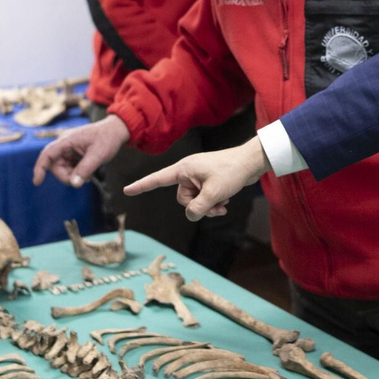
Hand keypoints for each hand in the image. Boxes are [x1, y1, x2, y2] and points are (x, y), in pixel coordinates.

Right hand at [32, 115, 130, 187]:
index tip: (37, 183)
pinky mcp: (72, 153)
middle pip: (54, 165)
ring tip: (88, 175)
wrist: (116, 130)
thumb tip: (74, 184)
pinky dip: (76, 173)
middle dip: (65, 176)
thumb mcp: (98, 155)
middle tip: (82, 181)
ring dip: (72, 175)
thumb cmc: (108, 139)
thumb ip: (85, 169)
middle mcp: (64, 144)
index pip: (47, 155)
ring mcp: (68, 149)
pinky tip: (88, 171)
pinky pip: (68, 167)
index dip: (40, 168)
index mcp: (67, 140)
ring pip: (61, 168)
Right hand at [125, 137, 270, 220]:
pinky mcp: (208, 180)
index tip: (127, 190)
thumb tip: (191, 216)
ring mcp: (198, 176)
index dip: (142, 185)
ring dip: (208, 206)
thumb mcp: (214, 194)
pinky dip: (213, 202)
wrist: (251, 162)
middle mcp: (188, 171)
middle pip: (182, 198)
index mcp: (184, 169)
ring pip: (195, 200)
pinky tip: (225, 202)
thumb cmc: (232, 172)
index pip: (158, 179)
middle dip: (198, 206)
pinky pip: (204, 197)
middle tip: (216, 206)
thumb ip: (198, 208)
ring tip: (223, 205)